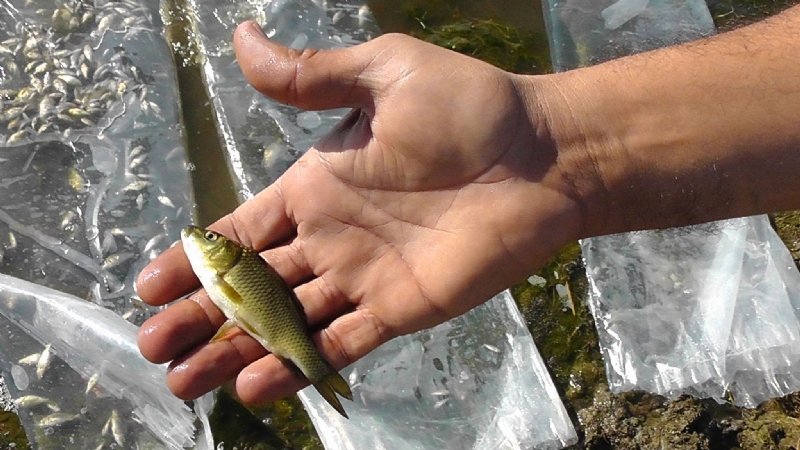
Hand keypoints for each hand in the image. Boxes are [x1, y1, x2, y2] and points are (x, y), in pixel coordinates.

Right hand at [136, 22, 582, 403]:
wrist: (543, 156)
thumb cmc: (468, 108)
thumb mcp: (382, 74)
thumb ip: (312, 75)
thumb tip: (243, 36)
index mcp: (317, 186)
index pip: (242, 230)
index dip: (195, 259)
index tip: (149, 286)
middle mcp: (331, 237)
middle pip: (252, 285)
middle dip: (202, 317)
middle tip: (153, 349)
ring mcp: (364, 276)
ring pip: (286, 322)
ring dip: (235, 351)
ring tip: (187, 382)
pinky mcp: (401, 308)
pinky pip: (340, 342)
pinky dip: (299, 365)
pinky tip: (258, 387)